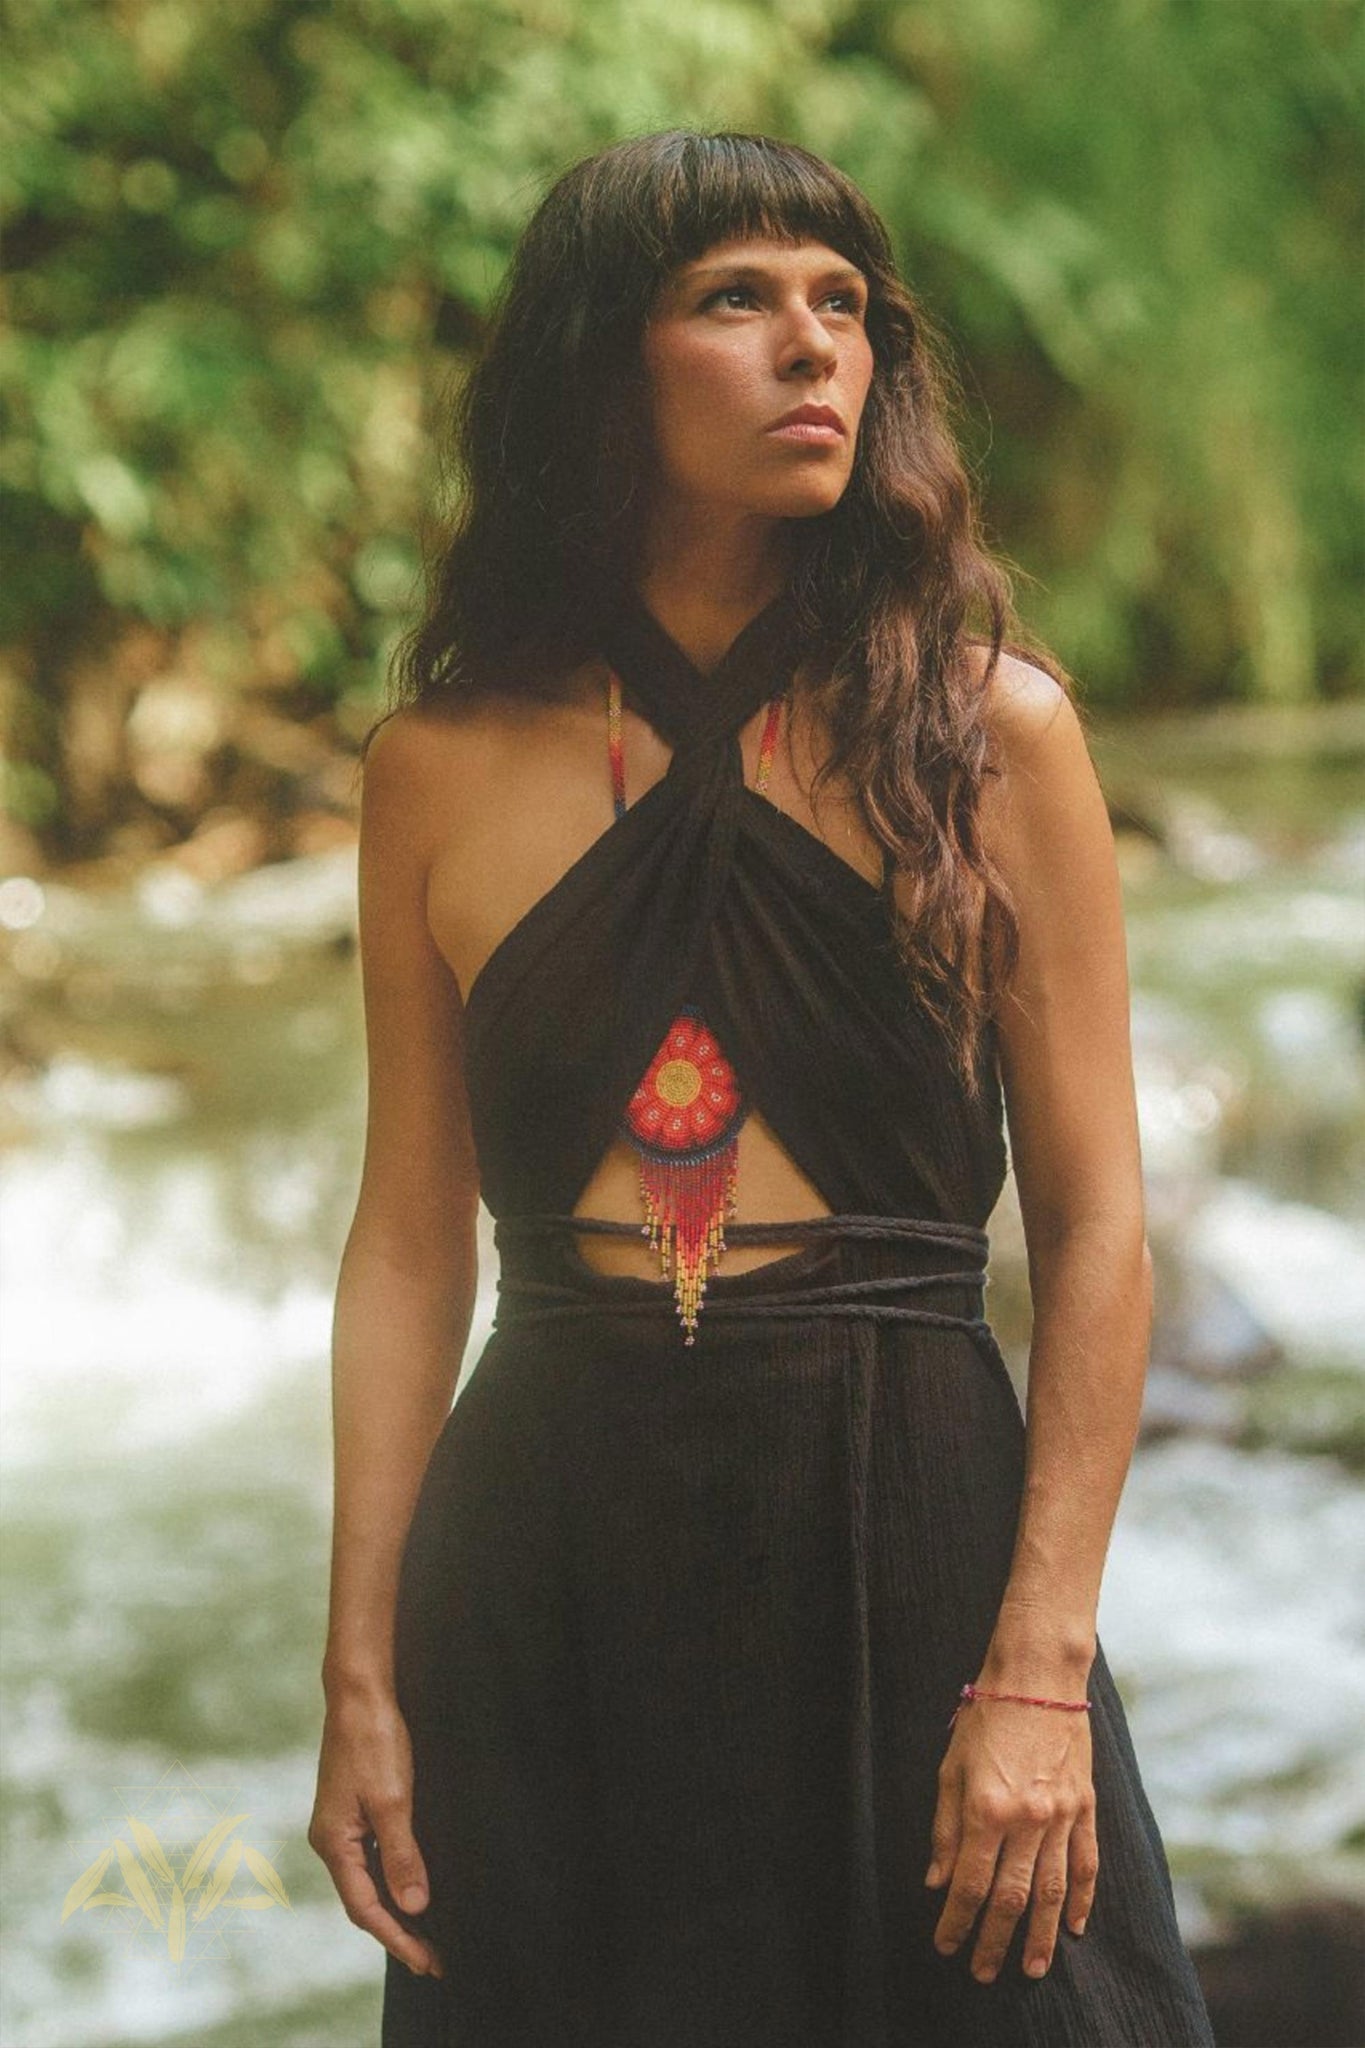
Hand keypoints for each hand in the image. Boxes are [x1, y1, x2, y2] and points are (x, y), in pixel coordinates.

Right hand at [308, 1678, 444, 1979]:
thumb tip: (414, 1906)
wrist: (359, 1693)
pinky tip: (411, 1886)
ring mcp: (339, 1825)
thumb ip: (402, 1856)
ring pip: (367, 1880)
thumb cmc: (374, 1741)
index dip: (397, 1938)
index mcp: (334, 1842)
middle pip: (363, 1900)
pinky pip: (369, 1857)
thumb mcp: (393, 1801)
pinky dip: (390, 1879)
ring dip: (394, 1908)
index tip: (426, 1962)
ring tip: (426, 1934)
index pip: (365, 1908)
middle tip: (432, 1959)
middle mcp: (330, 1839)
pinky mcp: (351, 1810)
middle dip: (397, 1931)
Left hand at [925, 1688, 1097, 1982]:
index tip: (946, 1945)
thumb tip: (938, 1880)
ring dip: (1042, 1936)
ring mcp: (1061, 1816)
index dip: (957, 1920)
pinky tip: (1076, 1927)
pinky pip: (1086, 1865)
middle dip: (995, 1939)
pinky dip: (1082, 1901)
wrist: (1038, 1677)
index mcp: (986, 1809)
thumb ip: (945, 1828)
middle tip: (984, 1972)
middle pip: (1011, 1898)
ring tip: (1033, 1968)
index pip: (969, 1882)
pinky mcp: (1086, 1808)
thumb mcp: (951, 1768)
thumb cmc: (987, 1718)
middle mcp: (1026, 1819)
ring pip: (1053, 1892)